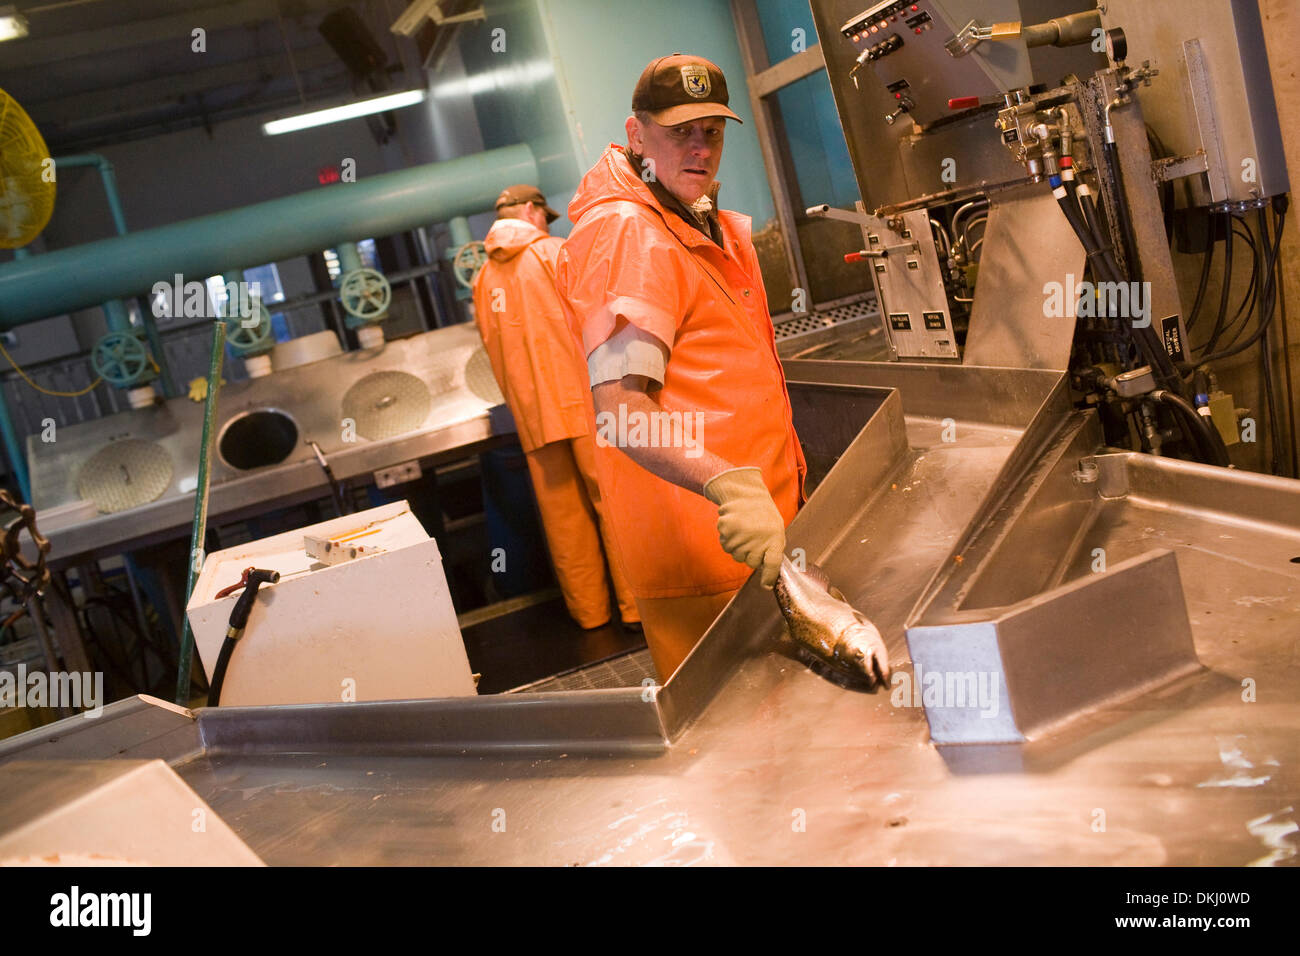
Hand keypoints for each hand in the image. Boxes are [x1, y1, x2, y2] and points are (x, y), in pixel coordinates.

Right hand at [703, 467, 785, 587]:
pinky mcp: (726, 532)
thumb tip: (769, 570)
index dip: (769, 576)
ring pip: (738, 557)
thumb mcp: (776, 528)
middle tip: (754, 541)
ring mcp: (741, 536)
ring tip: (744, 533)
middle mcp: (758, 538)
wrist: (743, 493)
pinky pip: (727, 548)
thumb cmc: (762, 513)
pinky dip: (730, 542)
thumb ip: (773, 548)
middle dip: (753, 557)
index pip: (772, 563)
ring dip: (740, 549)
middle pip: (752, 563)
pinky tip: (735, 530)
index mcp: (774, 537)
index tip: (766, 585)